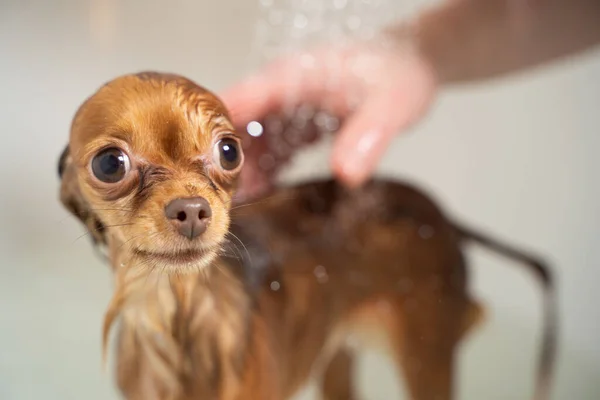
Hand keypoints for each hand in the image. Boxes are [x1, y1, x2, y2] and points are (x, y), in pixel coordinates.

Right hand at [221, 35, 437, 200]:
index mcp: (291, 77)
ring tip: (232, 211)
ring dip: (241, 173)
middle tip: (213, 206)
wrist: (413, 65)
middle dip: (220, 163)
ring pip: (251, 142)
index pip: (236, 103)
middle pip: (236, 128)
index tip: (193, 170)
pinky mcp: (299, 123)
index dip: (210, 135)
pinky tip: (261, 198)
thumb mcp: (390, 104)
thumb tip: (345, 174)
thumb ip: (368, 134)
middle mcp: (281, 92)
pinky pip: (273, 150)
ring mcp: (288, 108)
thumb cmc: (400, 73)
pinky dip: (265, 173)